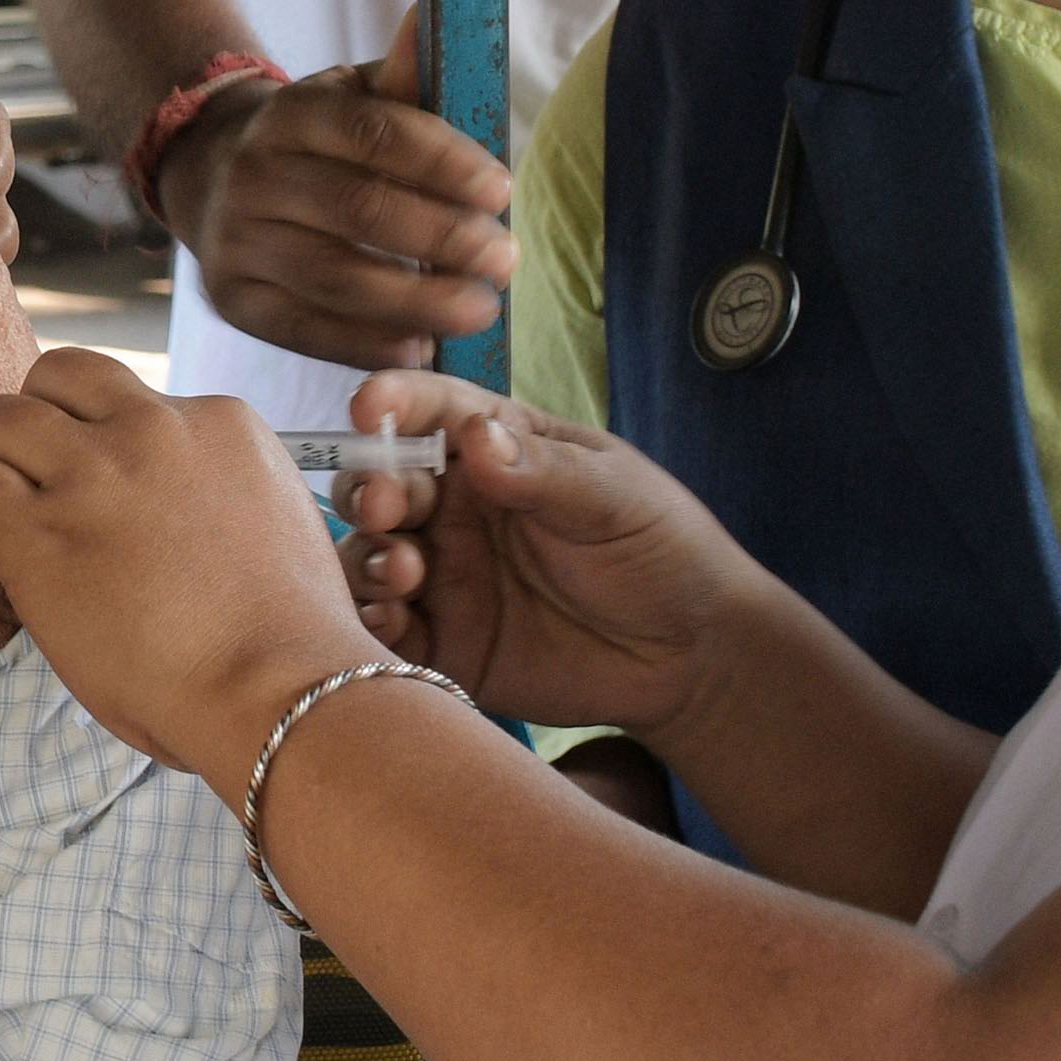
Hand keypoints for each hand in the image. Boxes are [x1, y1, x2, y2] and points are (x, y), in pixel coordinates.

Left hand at [0, 347, 377, 782]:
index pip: (126, 396)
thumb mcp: (272, 517)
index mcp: (217, 423)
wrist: (279, 688)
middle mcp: (151, 429)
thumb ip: (216, 485)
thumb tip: (177, 502)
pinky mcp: (41, 533)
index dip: (101, 439)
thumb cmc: (287, 638)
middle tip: (39, 485)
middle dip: (39, 423)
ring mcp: (93, 475)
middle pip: (56, 377)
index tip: (105, 489)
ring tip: (8, 517)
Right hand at [152, 11, 516, 369]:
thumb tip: (434, 12)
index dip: (443, 163)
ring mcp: (237, 241)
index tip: (503, 190)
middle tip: (505, 259)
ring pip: (335, 278)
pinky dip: (369, 343)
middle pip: (358, 209)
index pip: (373, 133)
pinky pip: (305, 330)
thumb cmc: (318, 139)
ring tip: (481, 308)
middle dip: (442, 237)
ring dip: (418, 300)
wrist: (213, 174)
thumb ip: (403, 77)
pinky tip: (423, 345)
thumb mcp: (353, 96)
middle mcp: (255, 174)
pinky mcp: (232, 299)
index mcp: (293, 113)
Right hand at [329, 376, 767, 748]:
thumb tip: (476, 435)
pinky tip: (390, 623)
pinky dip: (371, 624)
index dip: (396, 402)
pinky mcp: (442, 643)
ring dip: (367, 556)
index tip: (370, 406)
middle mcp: (456, 509)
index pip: (433, 412)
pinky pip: (386, 631)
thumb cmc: (662, 551)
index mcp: (495, 452)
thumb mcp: (614, 496)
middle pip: (382, 482)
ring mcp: (444, 576)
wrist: (693, 657)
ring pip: (369, 554)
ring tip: (404, 571)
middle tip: (389, 508)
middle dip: (371, 487)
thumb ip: (544, 470)